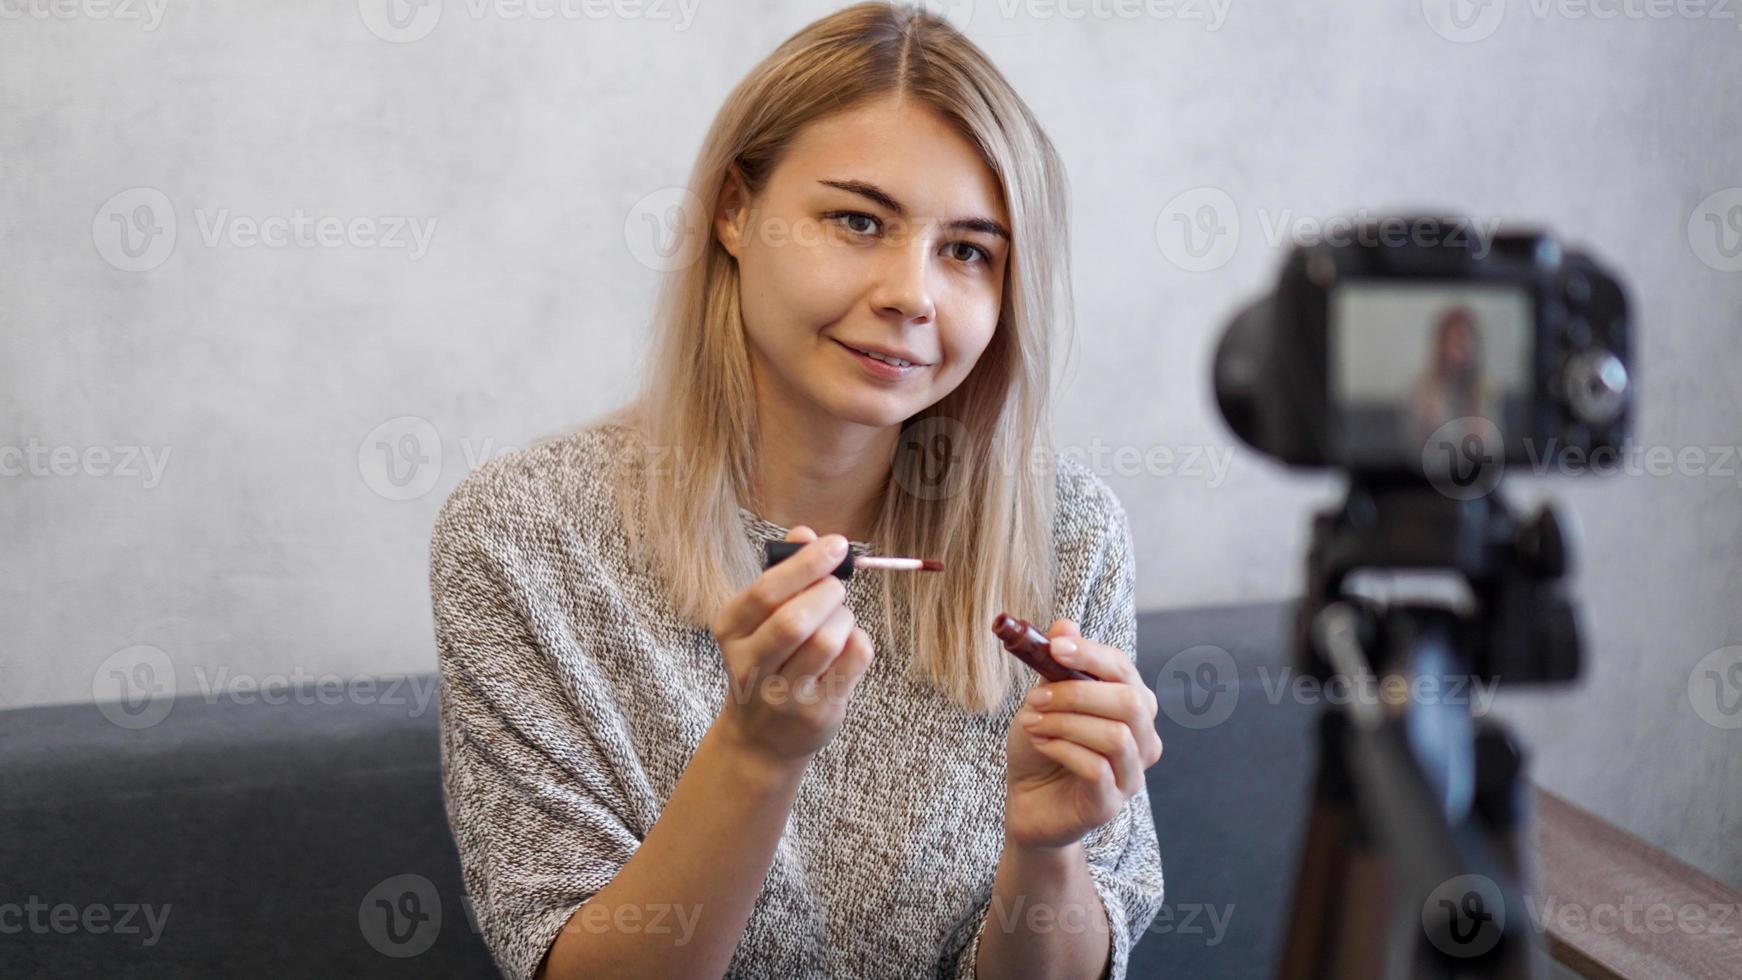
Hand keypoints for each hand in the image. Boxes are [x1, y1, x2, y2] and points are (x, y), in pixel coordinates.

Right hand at [710, 526, 874, 770]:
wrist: (761, 738)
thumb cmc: (767, 660)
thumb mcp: (760, 619)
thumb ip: (782, 574)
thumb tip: (805, 532)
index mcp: (730, 631)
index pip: (766, 592)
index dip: (806, 563)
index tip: (837, 544)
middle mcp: (749, 665)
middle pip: (795, 621)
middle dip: (828, 593)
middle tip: (837, 587)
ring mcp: (782, 695)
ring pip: (827, 641)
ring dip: (845, 618)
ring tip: (840, 618)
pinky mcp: (815, 712)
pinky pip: (852, 662)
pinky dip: (859, 641)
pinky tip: (847, 644)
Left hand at [1003, 618, 1162, 849]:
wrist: (1028, 800)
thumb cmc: (1043, 745)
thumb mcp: (1044, 698)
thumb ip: (1057, 665)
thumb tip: (1063, 625)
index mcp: (1132, 705)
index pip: (1124, 670)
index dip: (1091, 654)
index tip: (1054, 647)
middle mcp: (1143, 739)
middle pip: (1130, 703)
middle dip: (1077, 693)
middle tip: (1035, 696)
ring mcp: (1131, 775)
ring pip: (1115, 736)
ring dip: (1065, 723)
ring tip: (1031, 722)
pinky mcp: (1110, 804)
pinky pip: (1097, 769)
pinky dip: (1062, 749)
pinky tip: (1039, 744)